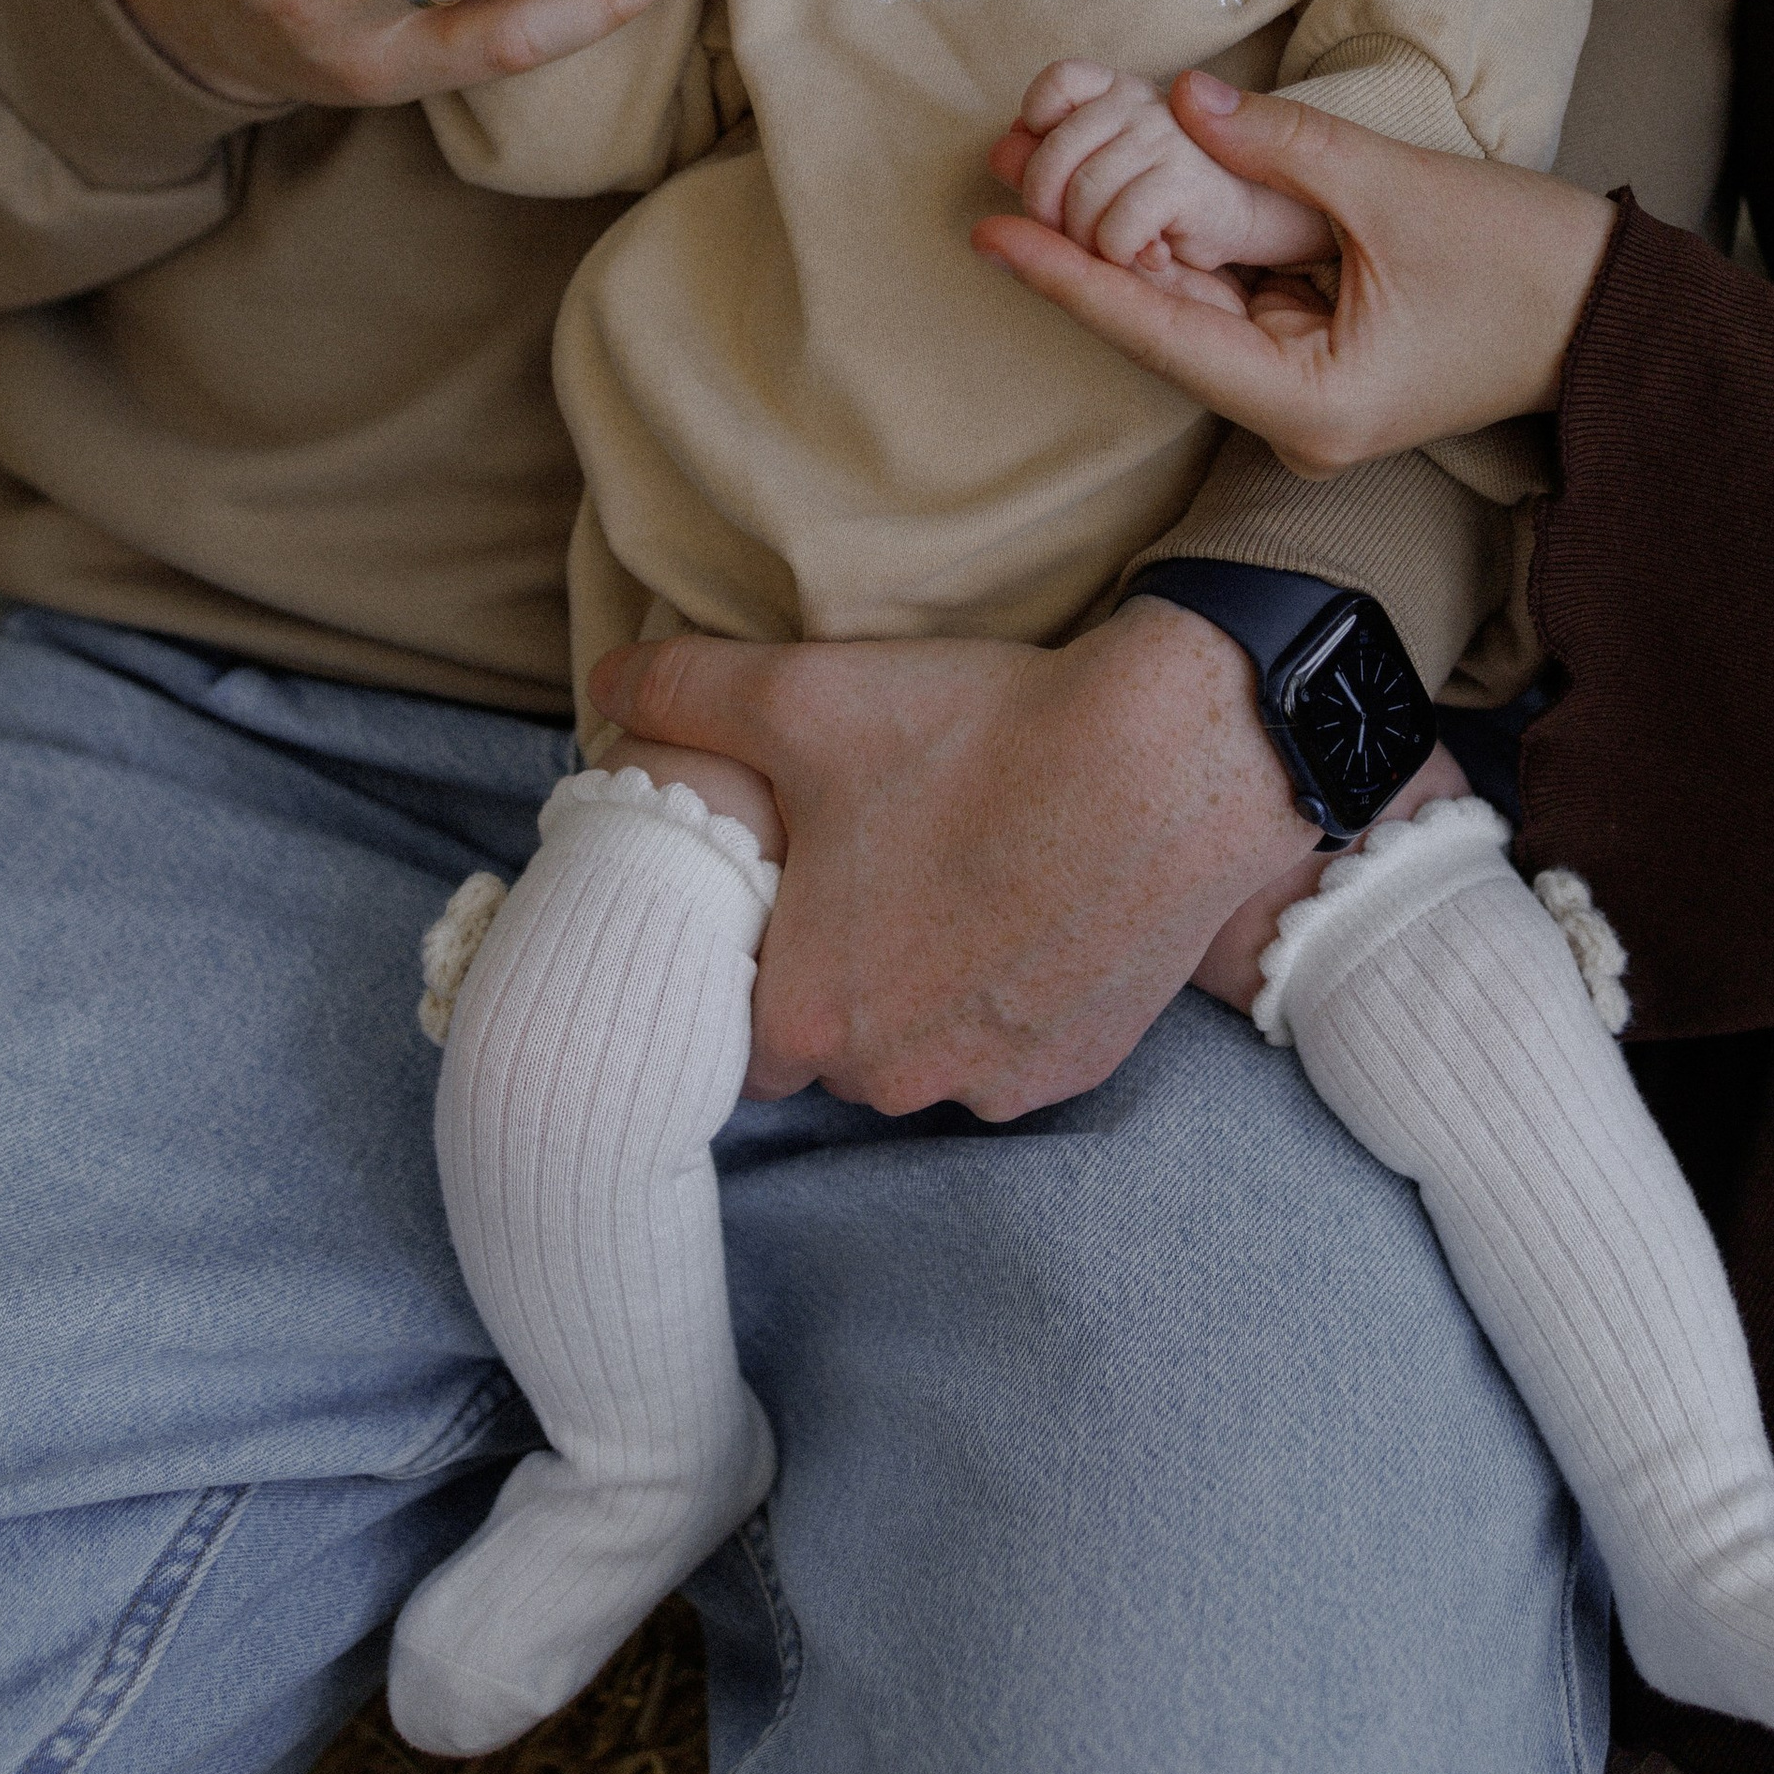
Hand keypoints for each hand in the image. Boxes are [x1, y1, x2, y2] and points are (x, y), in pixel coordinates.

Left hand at [588, 602, 1322, 1116]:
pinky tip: (1031, 906)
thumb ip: (681, 698)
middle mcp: (897, 1074)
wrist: (1175, 755)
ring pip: (926, 1050)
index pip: (739, 1029)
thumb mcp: (804, 694)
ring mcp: (997, 1079)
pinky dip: (1013, 995)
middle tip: (878, 872)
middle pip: (837, 1043)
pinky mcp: (1079, 1064)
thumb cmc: (978, 732)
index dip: (757, 961)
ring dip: (930, 991)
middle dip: (847, 973)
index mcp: (810, 1012)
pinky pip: (1012, 1048)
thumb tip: (599, 695)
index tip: (791, 897)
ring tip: (960, 879)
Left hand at [974, 71, 1621, 472]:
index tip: (989, 233)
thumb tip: (1183, 103)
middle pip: (1165, 316)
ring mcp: (1306, 387)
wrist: (1618, 311)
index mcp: (1305, 404)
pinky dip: (1193, 237)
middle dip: (1083, 239)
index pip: (1157, 331)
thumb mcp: (1394, 190)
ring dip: (1130, 230)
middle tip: (999, 167)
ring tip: (1037, 165)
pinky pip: (1239, 292)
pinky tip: (1134, 183)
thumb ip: (1279, 145)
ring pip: (1196, 300)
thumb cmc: (1526, 266)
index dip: (1067, 276)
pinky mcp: (1324, 355)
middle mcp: (1291, 413)